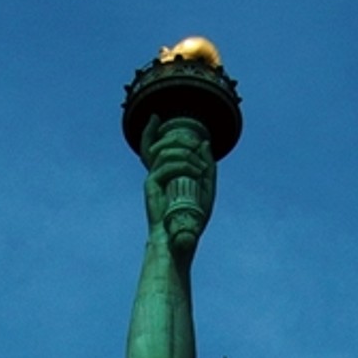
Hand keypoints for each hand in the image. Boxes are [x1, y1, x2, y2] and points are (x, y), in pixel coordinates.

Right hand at [142, 116, 215, 261]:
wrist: (180, 239)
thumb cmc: (192, 218)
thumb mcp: (206, 189)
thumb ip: (207, 167)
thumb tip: (205, 143)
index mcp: (164, 174)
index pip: (151, 147)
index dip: (150, 131)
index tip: (156, 118)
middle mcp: (155, 174)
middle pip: (155, 144)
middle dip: (176, 138)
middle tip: (195, 146)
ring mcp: (152, 179)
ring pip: (164, 152)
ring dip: (185, 154)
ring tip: (200, 167)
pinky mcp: (151, 186)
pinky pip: (165, 166)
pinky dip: (183, 165)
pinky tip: (195, 172)